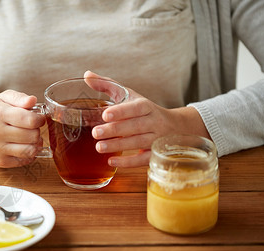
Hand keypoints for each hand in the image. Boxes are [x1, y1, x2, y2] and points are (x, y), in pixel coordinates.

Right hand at [0, 90, 44, 167]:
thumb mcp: (4, 98)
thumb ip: (20, 98)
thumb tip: (32, 100)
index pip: (30, 120)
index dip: (40, 120)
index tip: (39, 119)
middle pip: (32, 136)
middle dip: (37, 131)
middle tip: (32, 128)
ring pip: (30, 150)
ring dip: (35, 144)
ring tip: (30, 138)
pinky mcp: (0, 161)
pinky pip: (24, 160)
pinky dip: (29, 154)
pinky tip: (24, 146)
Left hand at [85, 71, 209, 167]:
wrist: (176, 127)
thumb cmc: (145, 110)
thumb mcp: (130, 95)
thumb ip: (108, 85)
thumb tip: (87, 75)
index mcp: (146, 106)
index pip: (136, 108)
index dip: (121, 111)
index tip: (105, 114)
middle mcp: (154, 122)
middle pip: (135, 126)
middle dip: (114, 130)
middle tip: (95, 133)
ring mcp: (156, 139)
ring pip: (138, 142)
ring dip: (118, 146)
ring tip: (99, 147)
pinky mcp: (155, 154)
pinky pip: (143, 159)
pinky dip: (128, 162)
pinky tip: (111, 162)